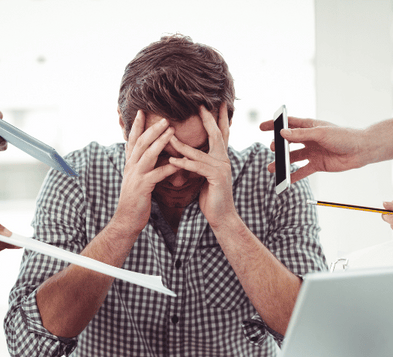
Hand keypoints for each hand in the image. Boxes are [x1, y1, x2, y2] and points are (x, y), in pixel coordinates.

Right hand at [115, 110, 177, 233]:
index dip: (137, 126)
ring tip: (171, 131)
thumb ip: (142, 167)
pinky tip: (179, 163)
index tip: (142, 111)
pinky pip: (157, 174)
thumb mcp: (136, 180)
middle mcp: (131, 167)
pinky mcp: (142, 187)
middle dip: (152, 128)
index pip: (132, 141)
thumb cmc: (135, 201)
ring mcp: (135, 176)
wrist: (126, 220)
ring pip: (147, 154)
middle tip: (164, 117)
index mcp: (130, 164)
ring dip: (159, 141)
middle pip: (141, 143)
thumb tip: (149, 156)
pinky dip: (168, 167)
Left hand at [168, 103, 234, 228]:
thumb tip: (189, 153)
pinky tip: (172, 160)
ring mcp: (222, 168)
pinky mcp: (216, 178)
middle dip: (208, 119)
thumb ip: (200, 163)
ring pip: (199, 152)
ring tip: (169, 135)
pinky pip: (197, 167)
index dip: (218, 118)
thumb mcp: (205, 176)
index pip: (221, 134)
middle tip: (200, 104)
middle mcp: (224, 160)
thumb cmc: (211, 197)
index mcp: (221, 158)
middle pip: (216, 134)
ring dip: (182, 144)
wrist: (221, 216)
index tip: (216, 103)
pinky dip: (184, 163)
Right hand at [259, 116, 366, 182]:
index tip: (262, 127)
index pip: (288, 124)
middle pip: (288, 143)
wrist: (360, 151)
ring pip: (293, 158)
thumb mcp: (320, 133)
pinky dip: (293, 176)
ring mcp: (312, 152)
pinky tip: (285, 180)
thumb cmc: (344, 136)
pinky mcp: (317, 164)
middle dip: (278, 146)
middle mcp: (309, 139)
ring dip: (282, 163)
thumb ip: (301, 135)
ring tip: (272, 168)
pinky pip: (302, 171)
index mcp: (309, 127)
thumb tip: (282, 134)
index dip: (275, 125)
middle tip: (272, 149)